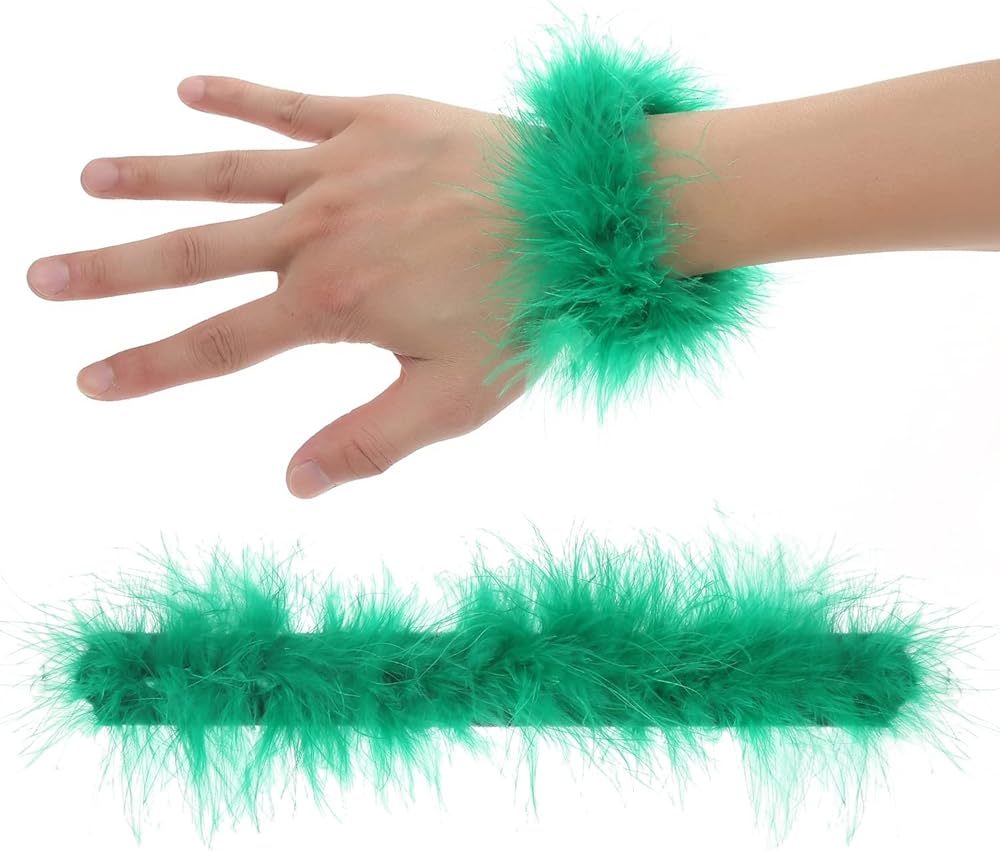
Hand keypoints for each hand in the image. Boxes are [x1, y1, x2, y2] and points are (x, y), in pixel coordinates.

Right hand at [26, 76, 524, 497]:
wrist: (587, 216)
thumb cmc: (526, 311)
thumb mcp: (454, 400)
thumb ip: (369, 442)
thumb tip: (292, 485)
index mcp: (332, 304)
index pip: (217, 344)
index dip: (147, 366)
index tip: (87, 379)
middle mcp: (319, 230)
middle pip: (194, 252)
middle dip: (113, 270)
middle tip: (43, 276)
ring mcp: (341, 168)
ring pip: (225, 171)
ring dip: (152, 177)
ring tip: (90, 181)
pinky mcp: (373, 119)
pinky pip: (289, 104)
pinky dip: (237, 97)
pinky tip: (185, 87)